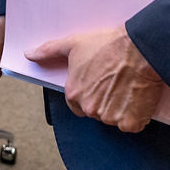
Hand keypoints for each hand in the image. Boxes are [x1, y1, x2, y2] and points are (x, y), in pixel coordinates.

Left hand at [26, 25, 163, 132]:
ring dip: (119, 108)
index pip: (75, 104)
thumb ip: (49, 51)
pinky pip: (131, 125)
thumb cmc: (109, 45)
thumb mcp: (74, 44)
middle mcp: (90, 108)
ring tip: (126, 87)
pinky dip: (135, 115)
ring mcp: (110, 117)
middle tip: (114, 83)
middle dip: (103, 101)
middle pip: (94, 112)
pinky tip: (136, 97)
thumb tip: (29, 54)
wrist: (140, 49)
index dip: (87, 94)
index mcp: (74, 93)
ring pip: (113, 118)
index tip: (98, 84)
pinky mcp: (129, 122)